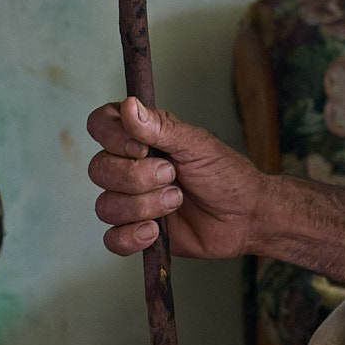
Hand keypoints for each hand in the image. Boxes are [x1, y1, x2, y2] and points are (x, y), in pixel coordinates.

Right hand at [86, 97, 261, 257]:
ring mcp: (131, 201)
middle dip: (137, 178)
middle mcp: (129, 167)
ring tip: (177, 202)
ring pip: (105, 206)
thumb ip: (160, 127)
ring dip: (144, 206)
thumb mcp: (197, 145)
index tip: (142, 149)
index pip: (100, 126)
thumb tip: (128, 105)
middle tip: (173, 177)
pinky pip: (112, 239)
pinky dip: (131, 237)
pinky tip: (155, 231)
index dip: (113, 138)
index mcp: (140, 139)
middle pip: (98, 169)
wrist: (246, 216)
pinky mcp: (137, 232)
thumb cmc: (226, 175)